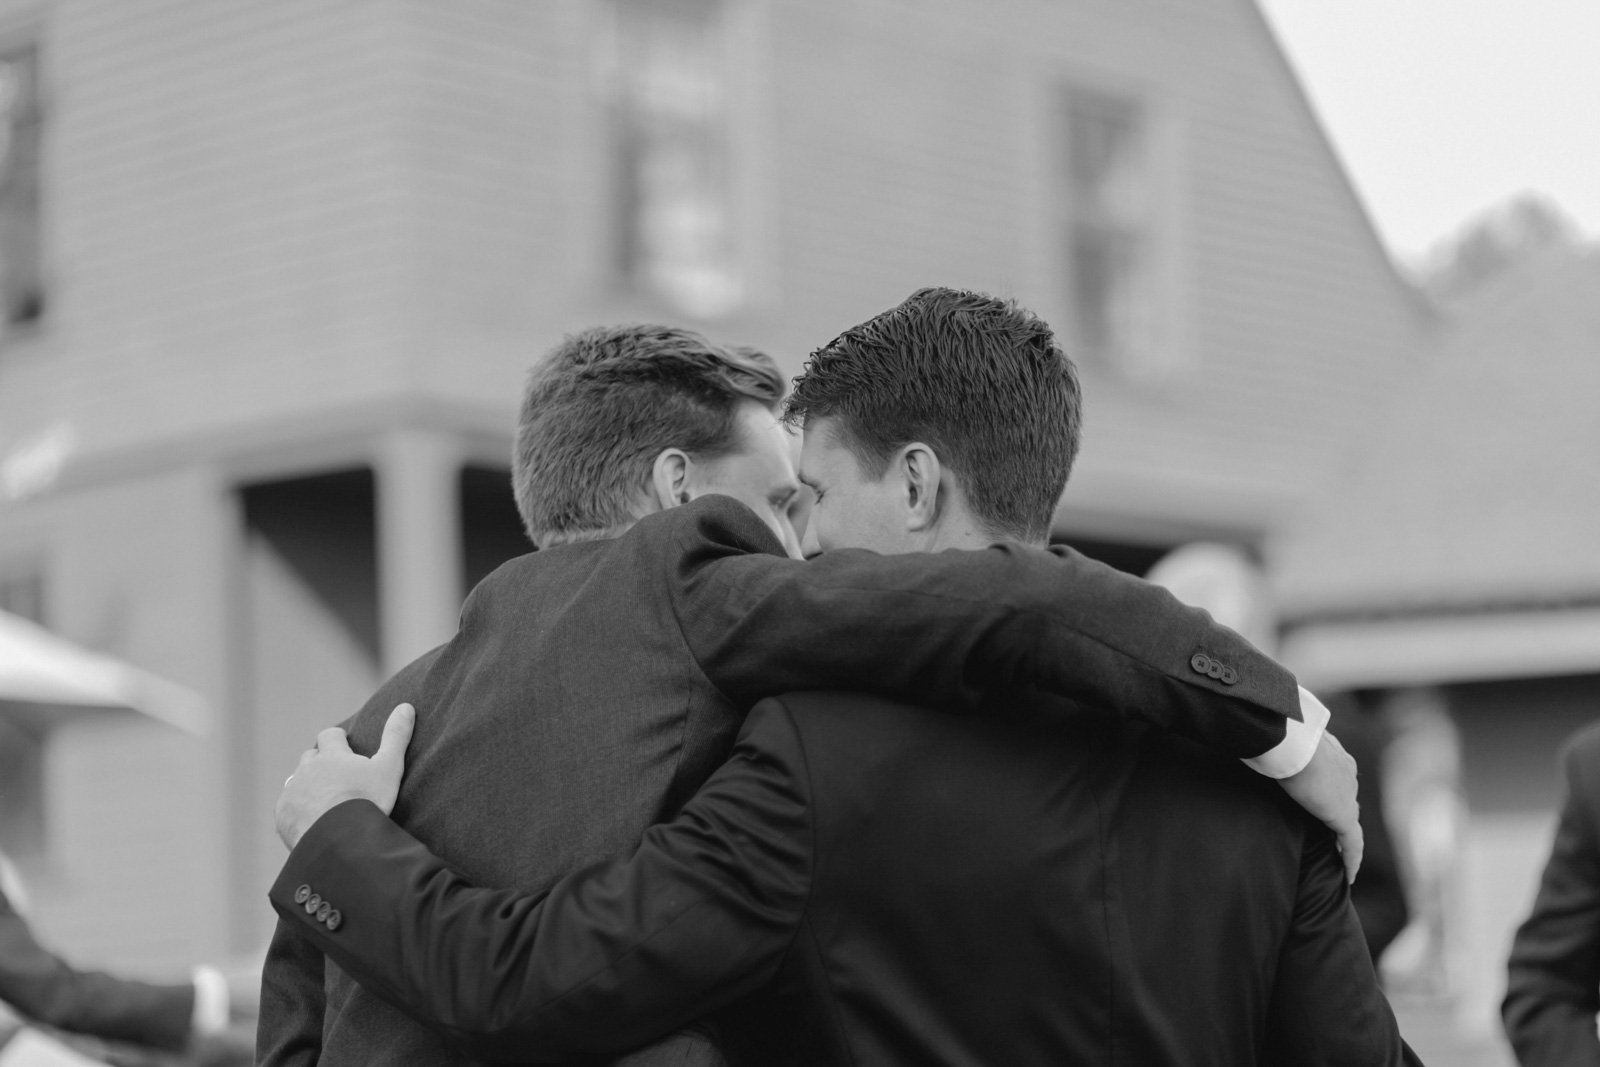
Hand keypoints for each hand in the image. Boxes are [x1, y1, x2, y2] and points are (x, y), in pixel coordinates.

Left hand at [275, 703, 414, 849]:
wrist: (338, 839)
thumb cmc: (367, 800)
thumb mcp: (389, 767)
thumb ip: (397, 736)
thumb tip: (406, 706)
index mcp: (332, 755)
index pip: (330, 735)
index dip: (337, 738)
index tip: (344, 743)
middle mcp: (308, 769)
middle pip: (311, 757)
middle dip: (320, 761)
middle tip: (335, 773)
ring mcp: (293, 791)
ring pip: (297, 781)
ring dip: (307, 784)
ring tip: (322, 798)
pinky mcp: (283, 814)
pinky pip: (287, 807)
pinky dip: (297, 809)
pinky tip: (309, 819)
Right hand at [1278, 730, 1362, 882]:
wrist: (1291, 741)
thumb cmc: (1279, 734)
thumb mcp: (1279, 739)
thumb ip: (1275, 746)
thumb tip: (1254, 742)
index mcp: (1332, 754)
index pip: (1336, 777)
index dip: (1330, 792)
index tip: (1321, 801)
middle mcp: (1345, 773)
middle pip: (1345, 799)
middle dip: (1338, 814)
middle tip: (1330, 834)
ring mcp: (1347, 794)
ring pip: (1350, 821)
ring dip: (1344, 837)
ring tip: (1338, 855)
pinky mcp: (1342, 815)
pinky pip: (1352, 843)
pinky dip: (1351, 858)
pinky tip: (1348, 874)